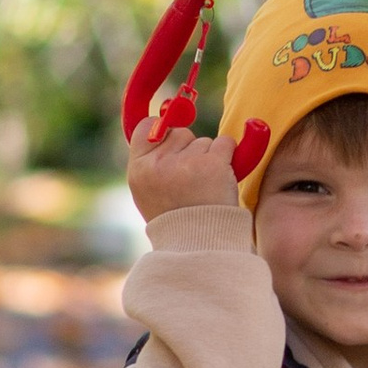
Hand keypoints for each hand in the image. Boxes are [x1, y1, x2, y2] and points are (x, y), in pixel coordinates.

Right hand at [127, 113, 242, 222]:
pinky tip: (221, 179)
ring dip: (210, 159)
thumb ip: (153, 161)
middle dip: (190, 151)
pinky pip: (225, 143)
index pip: (147, 127)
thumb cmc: (177, 220)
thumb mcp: (150, 192)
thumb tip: (163, 122)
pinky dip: (228, 156)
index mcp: (139, 170)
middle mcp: (159, 164)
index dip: (163, 130)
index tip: (174, 143)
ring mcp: (186, 162)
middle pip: (180, 134)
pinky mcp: (212, 163)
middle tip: (192, 182)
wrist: (201, 244)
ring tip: (205, 188)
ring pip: (204, 141)